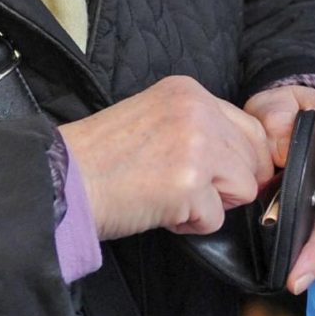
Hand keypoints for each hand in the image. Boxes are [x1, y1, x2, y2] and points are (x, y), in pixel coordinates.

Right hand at [60, 76, 273, 242]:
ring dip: (211, 203)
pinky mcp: (190, 184)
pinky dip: (190, 224)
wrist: (62, 180)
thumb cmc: (101, 158)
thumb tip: (246, 158)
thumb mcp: (155, 118)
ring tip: (170, 197)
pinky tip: (159, 209)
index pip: (252, 128)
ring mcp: (196, 146)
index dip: (241, 160)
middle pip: (253, 158)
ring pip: (243, 188)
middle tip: (185, 189)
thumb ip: (200, 127)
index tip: (218, 175)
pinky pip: (216, 218)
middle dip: (227, 183)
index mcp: (189, 91)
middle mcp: (197, 111)